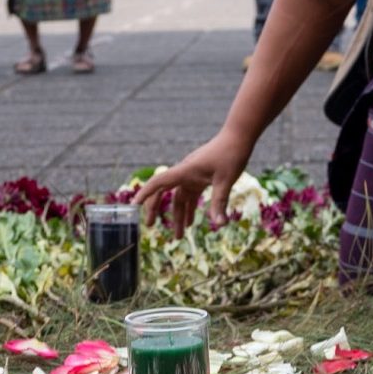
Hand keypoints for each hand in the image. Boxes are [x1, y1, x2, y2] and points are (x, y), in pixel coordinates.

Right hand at [134, 130, 253, 231]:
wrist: (239, 137)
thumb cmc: (231, 155)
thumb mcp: (226, 181)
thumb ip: (220, 203)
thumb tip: (220, 224)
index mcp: (184, 171)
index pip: (159, 183)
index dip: (145, 193)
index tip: (133, 205)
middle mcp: (184, 173)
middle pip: (163, 192)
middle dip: (155, 209)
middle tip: (150, 226)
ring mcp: (191, 175)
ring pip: (178, 198)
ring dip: (178, 215)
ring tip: (179, 236)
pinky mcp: (200, 176)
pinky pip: (189, 195)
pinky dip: (189, 208)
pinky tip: (191, 223)